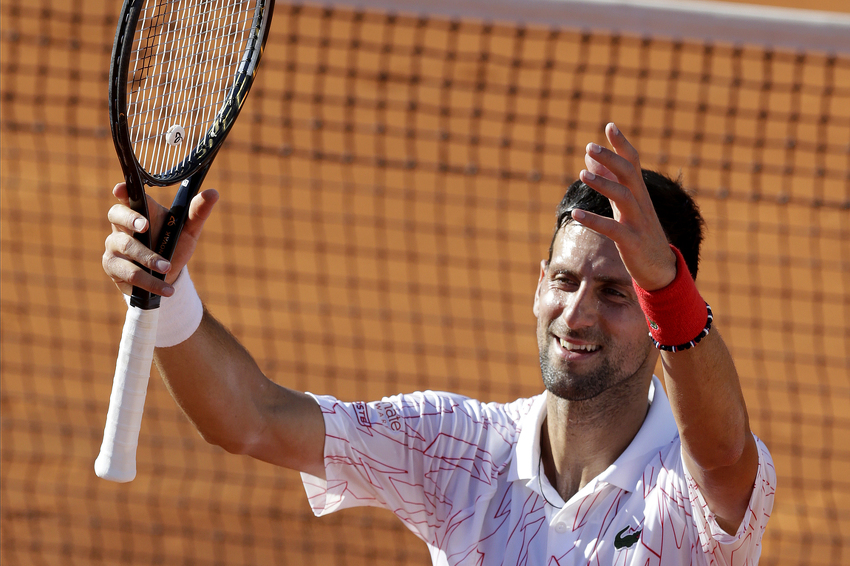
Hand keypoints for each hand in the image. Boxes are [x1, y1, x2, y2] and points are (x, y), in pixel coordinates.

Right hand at [102, 182, 218, 296]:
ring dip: (148, 258)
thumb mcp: (189, 230)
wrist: (168, 277)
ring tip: (167, 268)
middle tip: (144, 225)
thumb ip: (198, 212)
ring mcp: (114, 245)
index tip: (121, 188)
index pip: (127, 196)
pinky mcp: (113, 266)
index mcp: (140, 211)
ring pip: (126, 246)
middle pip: (116, 214)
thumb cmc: (174, 245)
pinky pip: (129, 273)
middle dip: (130, 219)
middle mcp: (122, 225)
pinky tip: (166, 289)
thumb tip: (213, 193)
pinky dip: (150, 282)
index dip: (122, 191)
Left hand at [573, 123, 676, 290]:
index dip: (622, 145)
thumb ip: (608, 180)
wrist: (659, 268)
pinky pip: (612, 229)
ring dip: (603, 184)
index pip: (633, 162)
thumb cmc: (638, 232)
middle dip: (611, 158)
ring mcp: (638, 222)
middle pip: (629, 174)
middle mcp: (641, 203)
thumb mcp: (623, 205)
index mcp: (639, 193)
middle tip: (590, 146)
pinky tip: (575, 215)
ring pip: (624, 197)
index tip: (610, 126)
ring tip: (581, 175)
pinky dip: (594, 221)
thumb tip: (590, 157)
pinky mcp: (632, 242)